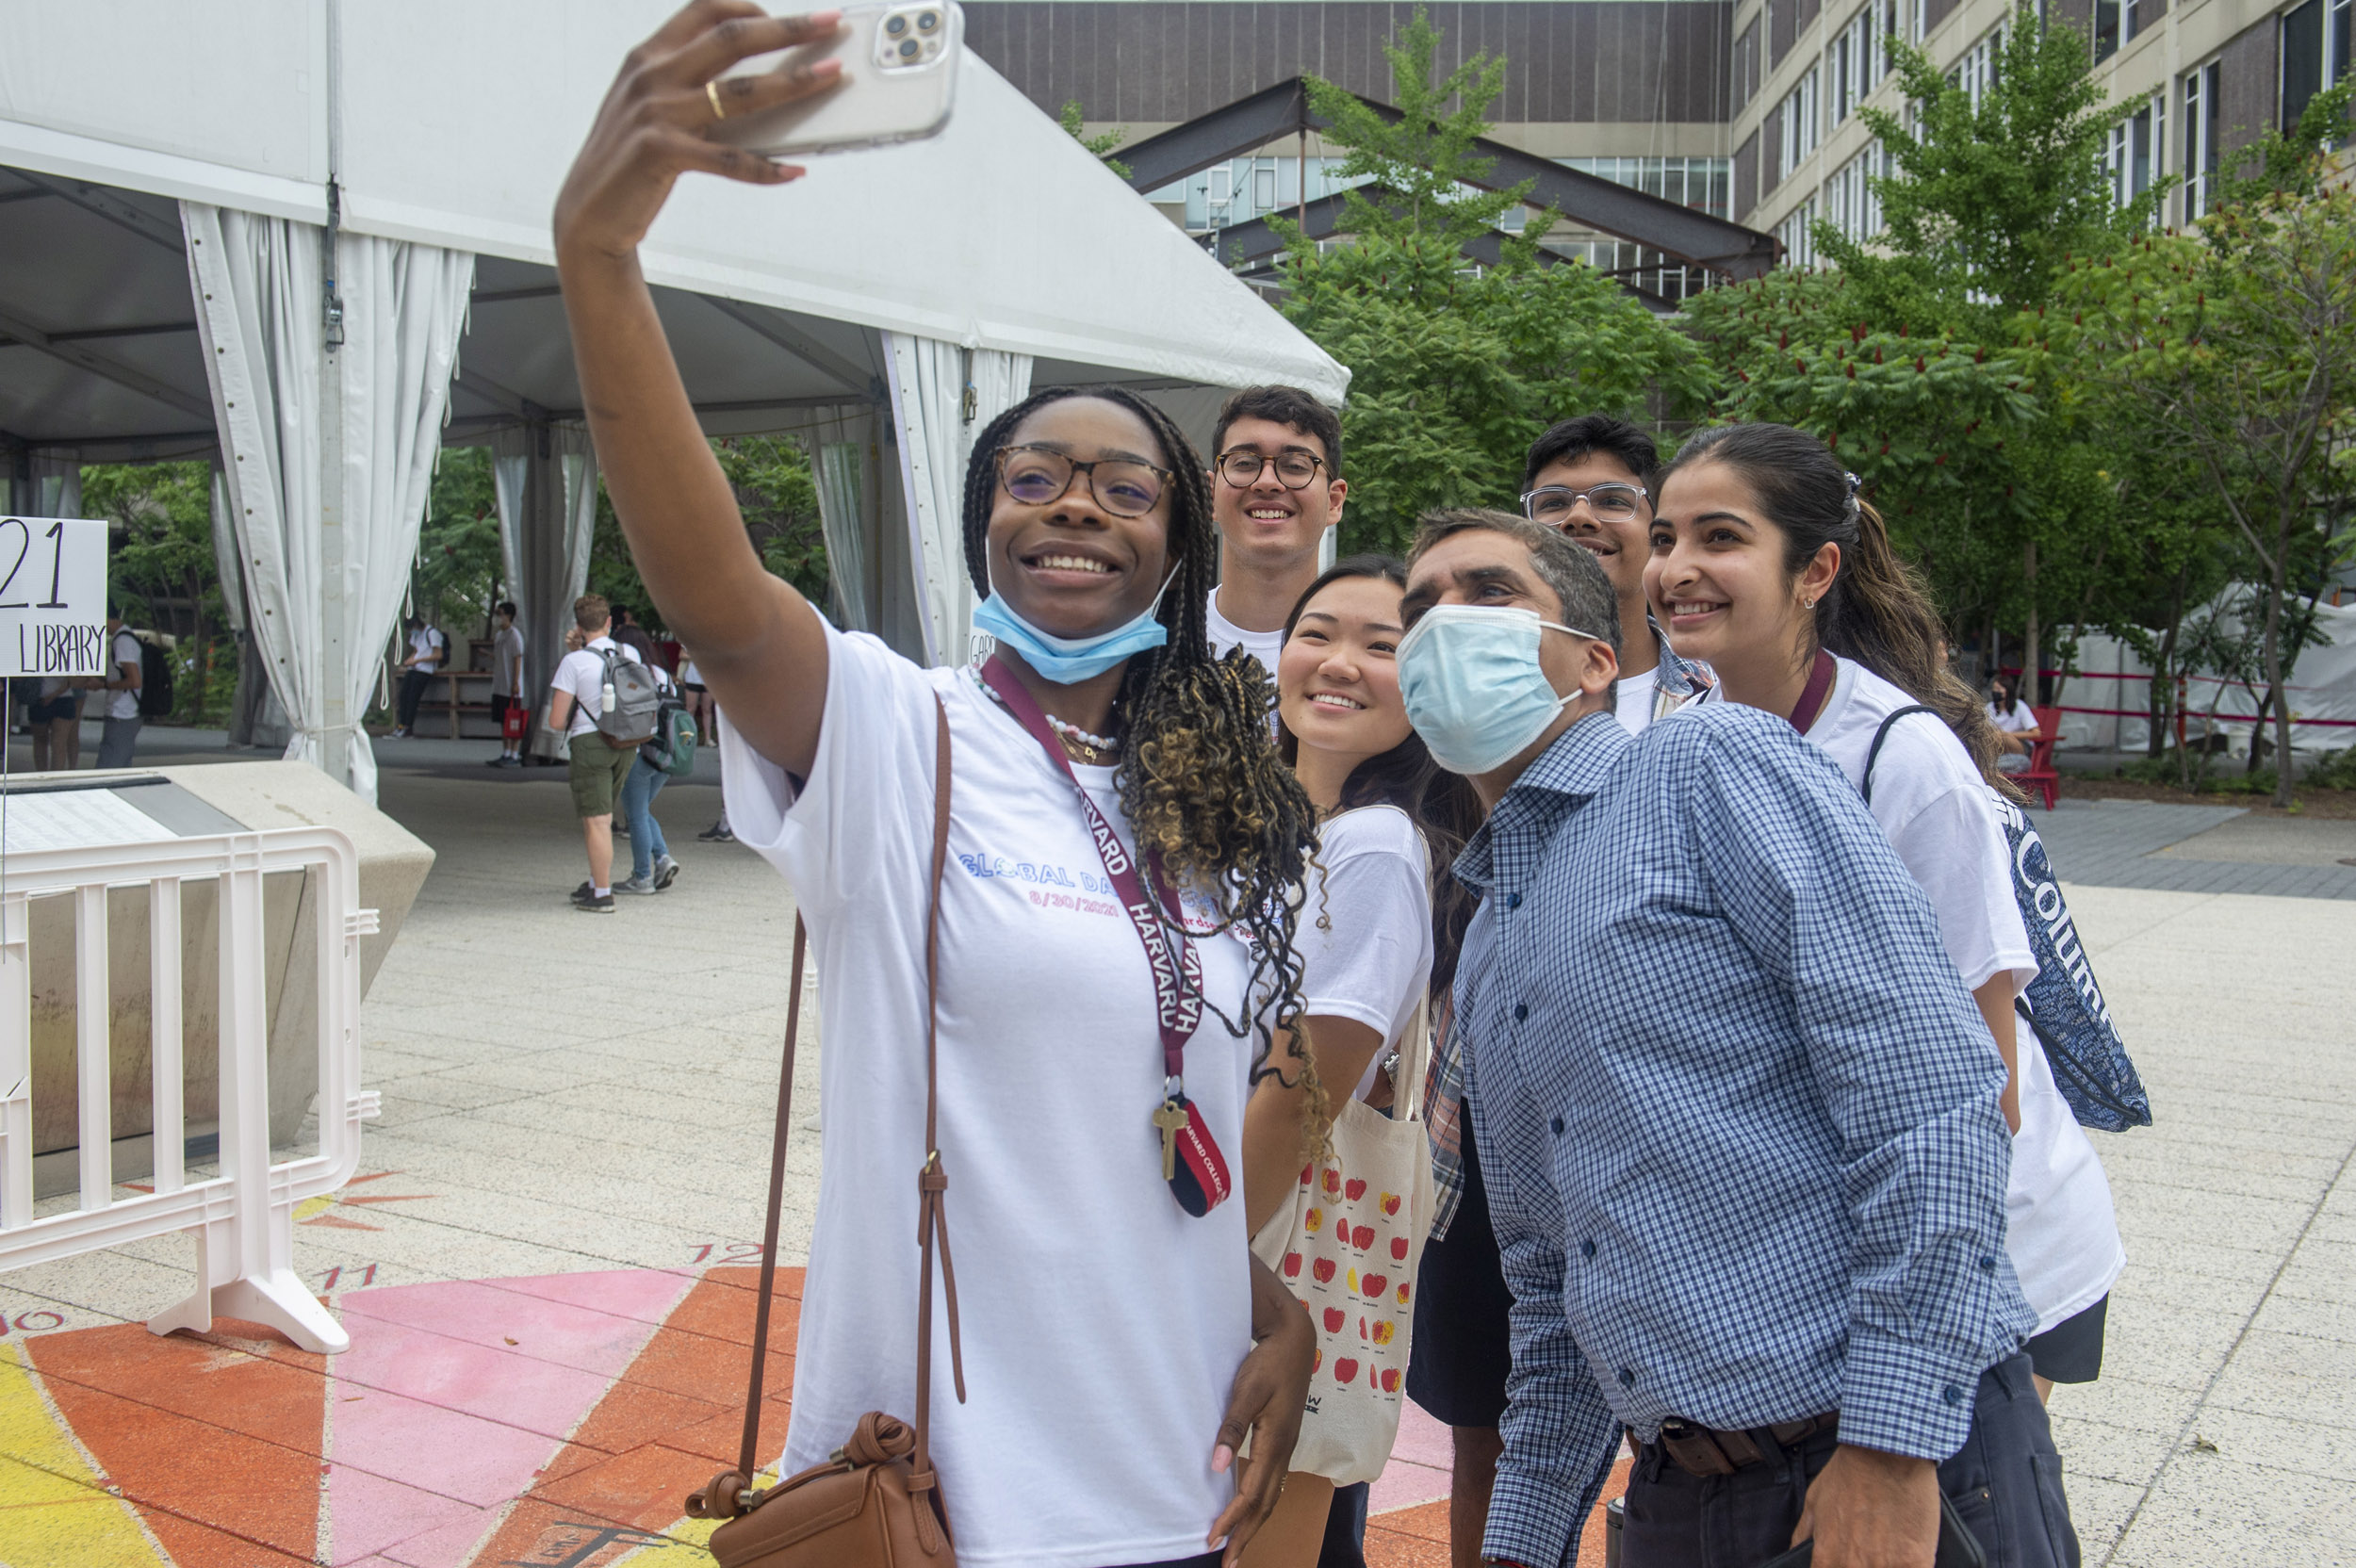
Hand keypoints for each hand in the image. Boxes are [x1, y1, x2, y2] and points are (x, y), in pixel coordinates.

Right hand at [552, 0, 845, 262]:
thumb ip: (693, 87)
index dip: (751, 7)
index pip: (705, 11)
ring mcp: (656, 112)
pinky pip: (728, 158)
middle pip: (732, 38)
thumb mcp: (653, 108)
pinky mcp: (661, 152)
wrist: (588, 211)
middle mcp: (652, 75)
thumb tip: (761, 86)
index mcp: (649, 56)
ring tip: (831, 77)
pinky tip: (793, 171)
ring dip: (794, 83)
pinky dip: (766, 168)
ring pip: (741, 91)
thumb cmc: (630, 159)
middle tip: (829, 23)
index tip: (791, 16)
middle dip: (788, 28)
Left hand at [1206, 1257, 1314, 1563]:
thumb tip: (1215, 1467)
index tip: (1211, 1540)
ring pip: (1272, 1494)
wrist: (1295, 1341)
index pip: (1250, 1494)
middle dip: (1247, 1534)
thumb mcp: (1246, 1391)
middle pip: (1266, 1504)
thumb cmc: (1268, 1363)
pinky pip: (1274, 1479)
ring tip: (1240, 1542)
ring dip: (1256, 1521)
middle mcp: (1284, 1450)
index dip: (1231, 1519)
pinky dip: (1262, 1500)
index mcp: (1275, 1443)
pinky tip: (1253, 1504)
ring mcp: (1287, 1445)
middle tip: (1230, 1561)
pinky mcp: (1284, 1437)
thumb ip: (1231, 1429)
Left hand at [1790, 1444, 1938, 1567]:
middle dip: (1865, 1566)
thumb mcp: (1814, 1501)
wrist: (1887, 1452)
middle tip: (1872, 1550)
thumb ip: (1803, 1535)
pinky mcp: (1916, 1562)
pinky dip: (1912, 1566)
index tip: (1848, 1561)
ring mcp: (1886, 1567)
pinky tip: (1910, 1552)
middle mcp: (1854, 1567)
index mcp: (1827, 1557)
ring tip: (1890, 1546)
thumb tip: (1796, 1554)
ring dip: (1887, 1566)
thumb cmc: (1850, 1472)